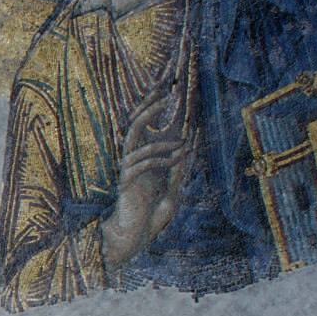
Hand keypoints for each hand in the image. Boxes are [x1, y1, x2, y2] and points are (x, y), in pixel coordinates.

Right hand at [101, 86, 185, 268]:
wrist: (137, 233)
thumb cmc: (154, 211)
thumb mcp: (175, 183)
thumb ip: (181, 163)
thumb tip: (191, 139)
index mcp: (143, 151)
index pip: (146, 119)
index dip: (154, 99)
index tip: (166, 82)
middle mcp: (133, 154)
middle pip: (135, 119)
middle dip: (149, 103)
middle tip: (165, 89)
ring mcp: (127, 166)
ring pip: (134, 138)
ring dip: (161, 139)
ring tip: (181, 140)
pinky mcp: (125, 179)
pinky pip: (139, 162)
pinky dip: (159, 158)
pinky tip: (174, 159)